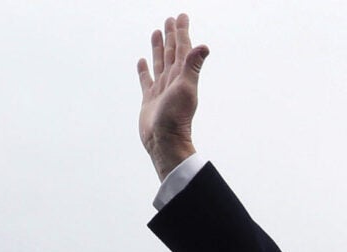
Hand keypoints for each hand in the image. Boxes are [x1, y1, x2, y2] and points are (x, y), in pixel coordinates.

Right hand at [136, 12, 206, 177]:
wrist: (164, 141)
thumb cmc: (176, 118)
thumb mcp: (186, 88)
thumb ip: (193, 66)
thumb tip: (204, 46)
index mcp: (182, 75)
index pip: (182, 47)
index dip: (182, 32)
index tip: (181, 16)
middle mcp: (172, 80)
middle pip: (171, 51)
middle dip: (171, 35)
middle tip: (170, 19)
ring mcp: (161, 89)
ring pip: (159, 62)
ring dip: (158, 47)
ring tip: (157, 32)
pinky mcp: (150, 99)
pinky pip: (146, 79)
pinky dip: (144, 69)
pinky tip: (142, 61)